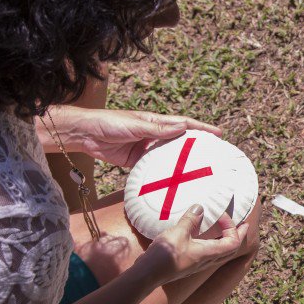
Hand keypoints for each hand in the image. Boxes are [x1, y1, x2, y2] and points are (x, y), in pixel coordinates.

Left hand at [45, 106, 220, 167]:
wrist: (84, 135)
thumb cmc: (109, 123)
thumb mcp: (136, 125)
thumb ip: (158, 128)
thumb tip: (183, 126)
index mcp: (156, 122)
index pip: (184, 124)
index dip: (202, 128)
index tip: (219, 134)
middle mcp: (154, 135)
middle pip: (180, 141)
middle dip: (196, 147)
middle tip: (214, 156)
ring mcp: (145, 149)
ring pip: (168, 157)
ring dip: (181, 163)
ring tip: (199, 172)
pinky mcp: (136, 161)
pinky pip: (154, 169)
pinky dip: (163, 174)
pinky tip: (174, 182)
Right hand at [139, 205, 250, 285]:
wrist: (147, 275)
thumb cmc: (164, 256)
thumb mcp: (178, 233)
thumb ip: (190, 220)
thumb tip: (200, 208)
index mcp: (209, 253)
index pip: (233, 242)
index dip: (233, 227)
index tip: (222, 215)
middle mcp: (206, 261)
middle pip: (230, 250)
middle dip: (238, 236)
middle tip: (243, 225)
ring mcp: (197, 264)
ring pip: (220, 253)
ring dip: (226, 240)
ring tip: (225, 231)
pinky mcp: (188, 265)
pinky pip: (208, 254)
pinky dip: (212, 244)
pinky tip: (202, 238)